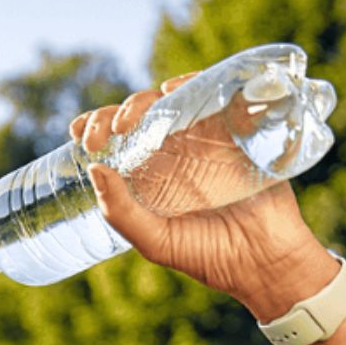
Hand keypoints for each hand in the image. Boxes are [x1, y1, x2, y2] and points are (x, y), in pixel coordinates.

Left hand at [72, 73, 332, 313]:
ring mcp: (206, 137)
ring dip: (147, 99)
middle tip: (109, 132)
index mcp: (149, 175)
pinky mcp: (236, 130)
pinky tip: (175, 92)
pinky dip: (194, 82)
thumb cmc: (209, 256)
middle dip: (115, 112)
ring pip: (171, 99)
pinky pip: (215, 93)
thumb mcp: (156, 242)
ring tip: (134, 120)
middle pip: (138, 113)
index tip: (80, 135)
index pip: (115, 139)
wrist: (265, 261)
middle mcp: (174, 151)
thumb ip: (121, 213)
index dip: (94, 126)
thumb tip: (93, 168)